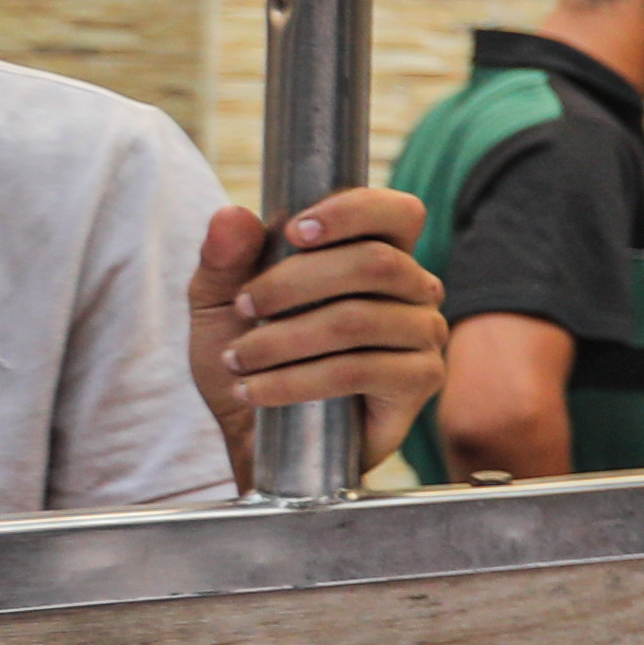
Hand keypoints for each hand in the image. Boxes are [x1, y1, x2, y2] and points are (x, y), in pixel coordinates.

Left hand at [192, 184, 444, 479]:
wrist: (255, 433)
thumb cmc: (250, 355)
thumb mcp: (219, 301)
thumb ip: (223, 257)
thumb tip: (232, 216)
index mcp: (379, 253)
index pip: (397, 213)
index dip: (353, 211)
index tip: (294, 231)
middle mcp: (415, 289)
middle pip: (374, 263)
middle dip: (295, 282)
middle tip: (244, 306)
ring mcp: (423, 335)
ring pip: (359, 320)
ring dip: (284, 339)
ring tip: (239, 358)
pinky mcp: (419, 381)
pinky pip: (359, 371)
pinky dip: (296, 380)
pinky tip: (256, 389)